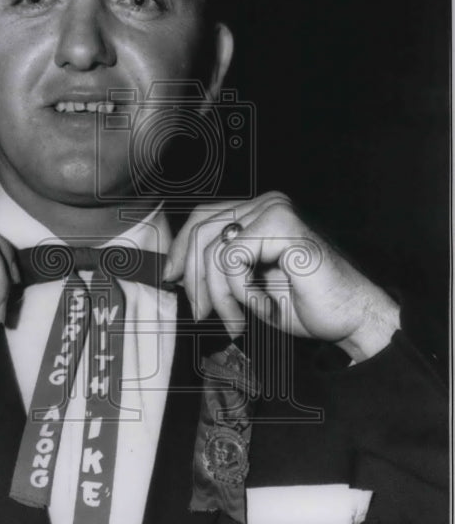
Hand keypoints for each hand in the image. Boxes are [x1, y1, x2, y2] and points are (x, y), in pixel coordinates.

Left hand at [164, 191, 400, 362]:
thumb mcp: (248, 286)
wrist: (350, 319)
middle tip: (200, 311)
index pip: (202, 217)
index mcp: (258, 213)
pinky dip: (240, 291)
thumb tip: (177, 274)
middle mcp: (266, 204)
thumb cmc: (305, 304)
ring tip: (237, 319)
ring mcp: (275, 210)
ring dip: (219, 294)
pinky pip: (233, 258)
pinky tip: (262, 305)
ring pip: (213, 249)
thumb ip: (218, 271)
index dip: (181, 249)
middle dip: (194, 277)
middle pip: (201, 229)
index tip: (171, 280)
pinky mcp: (282, 225)